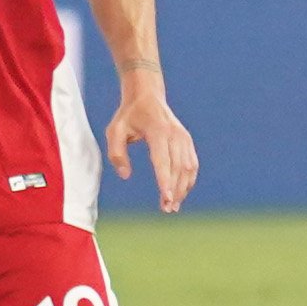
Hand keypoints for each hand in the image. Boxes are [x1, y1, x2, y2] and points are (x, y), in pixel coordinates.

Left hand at [108, 92, 200, 211]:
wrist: (147, 95)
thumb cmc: (128, 115)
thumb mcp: (114, 131)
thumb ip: (117, 154)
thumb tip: (125, 175)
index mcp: (158, 131)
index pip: (163, 161)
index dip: (165, 181)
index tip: (167, 199)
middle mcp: (175, 135)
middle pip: (178, 168)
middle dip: (175, 191)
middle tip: (167, 209)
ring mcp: (184, 138)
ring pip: (188, 168)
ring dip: (183, 188)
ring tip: (173, 206)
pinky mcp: (187, 141)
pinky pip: (192, 164)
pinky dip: (188, 180)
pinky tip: (181, 192)